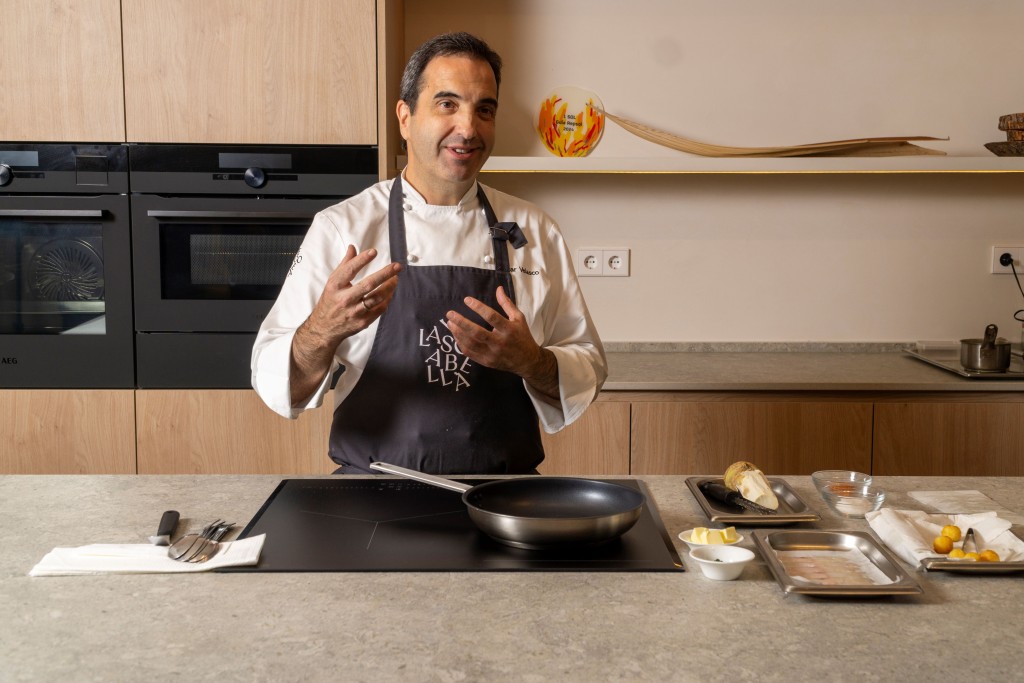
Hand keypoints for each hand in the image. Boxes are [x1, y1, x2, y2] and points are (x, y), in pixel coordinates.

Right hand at [290, 246, 399, 403]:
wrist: (324, 329)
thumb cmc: (330, 301)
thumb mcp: (333, 282)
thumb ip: (345, 265)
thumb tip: (352, 247)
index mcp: (335, 287)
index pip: (349, 270)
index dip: (362, 260)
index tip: (374, 252)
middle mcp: (344, 299)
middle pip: (368, 284)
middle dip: (384, 274)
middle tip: (397, 266)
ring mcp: (353, 312)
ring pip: (376, 298)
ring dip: (389, 287)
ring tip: (395, 279)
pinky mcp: (362, 322)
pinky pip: (379, 310)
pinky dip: (386, 300)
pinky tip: (389, 293)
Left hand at [446, 286, 558, 398]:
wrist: (528, 361)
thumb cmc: (522, 336)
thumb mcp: (518, 318)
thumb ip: (507, 304)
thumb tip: (498, 288)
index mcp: (509, 329)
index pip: (492, 317)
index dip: (478, 307)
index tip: (466, 300)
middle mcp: (500, 343)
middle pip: (477, 332)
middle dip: (462, 322)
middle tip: (450, 314)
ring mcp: (492, 354)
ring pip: (471, 344)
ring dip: (458, 333)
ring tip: (450, 323)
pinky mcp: (487, 362)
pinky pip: (470, 353)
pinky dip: (461, 344)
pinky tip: (456, 335)